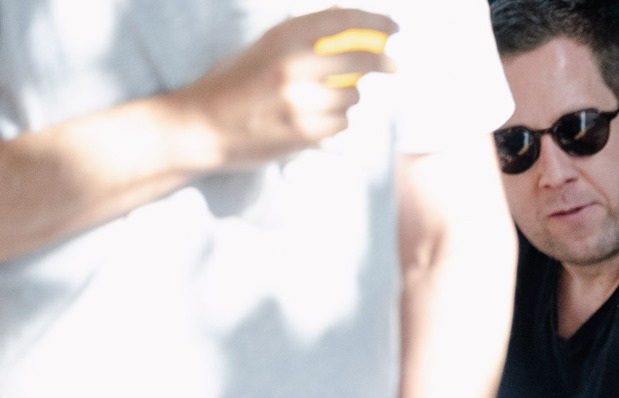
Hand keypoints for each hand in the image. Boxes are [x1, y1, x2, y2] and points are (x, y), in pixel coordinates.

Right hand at [162, 9, 396, 172]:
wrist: (200, 127)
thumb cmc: (230, 85)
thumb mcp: (261, 49)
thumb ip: (299, 37)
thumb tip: (343, 24)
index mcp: (282, 37)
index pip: (342, 20)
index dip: (374, 20)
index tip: (393, 26)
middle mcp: (294, 65)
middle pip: (360, 58)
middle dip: (384, 61)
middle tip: (393, 64)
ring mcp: (302, 100)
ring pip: (352, 96)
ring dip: (347, 97)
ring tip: (318, 100)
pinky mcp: (306, 131)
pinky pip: (341, 123)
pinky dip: (335, 121)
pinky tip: (311, 120)